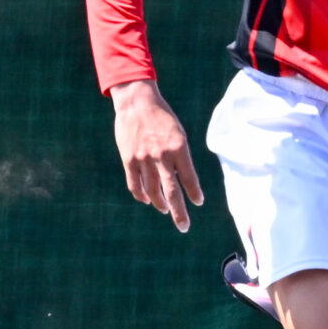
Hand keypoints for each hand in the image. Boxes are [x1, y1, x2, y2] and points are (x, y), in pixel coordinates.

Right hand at [111, 79, 203, 233]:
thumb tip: (182, 180)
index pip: (189, 178)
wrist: (137, 102)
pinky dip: (142, 195)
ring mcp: (143, 159)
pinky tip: (147, 200)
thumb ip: (180, 157)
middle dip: (179, 212)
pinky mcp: (129, 160)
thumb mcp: (178, 134)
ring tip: (165, 209)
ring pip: (152, 191)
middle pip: (171, 192)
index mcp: (179, 148)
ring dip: (160, 204)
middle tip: (184, 226)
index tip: (198, 202)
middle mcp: (162, 156)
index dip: (194, 193)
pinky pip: (135, 184)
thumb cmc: (162, 118)